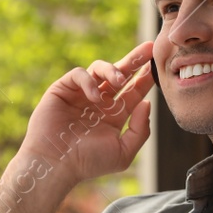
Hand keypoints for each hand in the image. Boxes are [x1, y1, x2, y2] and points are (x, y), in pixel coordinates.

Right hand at [19, 40, 153, 184]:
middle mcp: (99, 102)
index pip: (133, 91)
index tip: (157, 65)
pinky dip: (88, 81)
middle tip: (148, 48)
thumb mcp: (123, 152)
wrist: (55, 164)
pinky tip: (94, 96)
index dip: (145, 78)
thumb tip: (146, 103)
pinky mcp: (62, 89)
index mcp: (113, 115)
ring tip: (120, 80)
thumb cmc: (87, 162)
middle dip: (135, 60)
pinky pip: (78, 74)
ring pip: (100, 69)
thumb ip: (140, 130)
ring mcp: (80, 94)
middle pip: (120, 74)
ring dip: (113, 70)